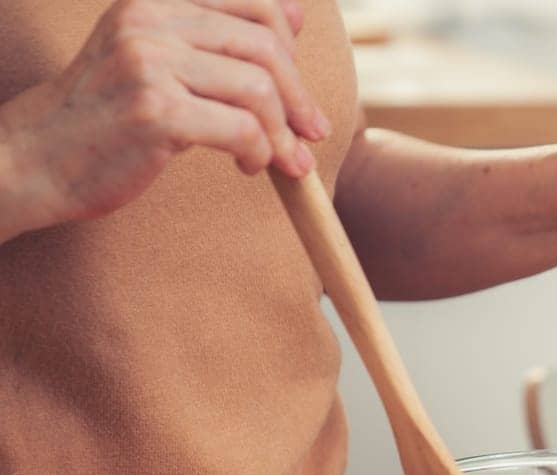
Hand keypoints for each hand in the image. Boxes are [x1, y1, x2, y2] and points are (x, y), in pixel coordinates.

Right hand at [0, 0, 327, 238]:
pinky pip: (243, 129)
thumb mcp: (151, 58)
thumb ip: (212, 38)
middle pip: (265, 47)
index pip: (252, 2)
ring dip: (282, 133)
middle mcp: (148, 20)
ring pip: (259, 89)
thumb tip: (296, 17)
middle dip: (299, 97)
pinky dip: (260, 153)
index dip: (291, 45)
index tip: (300, 88)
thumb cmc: (103, 115)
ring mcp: (149, 63)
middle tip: (310, 133)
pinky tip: (248, 166)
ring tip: (279, 160)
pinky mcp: (156, 111)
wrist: (35, 158)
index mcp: (152, 0)